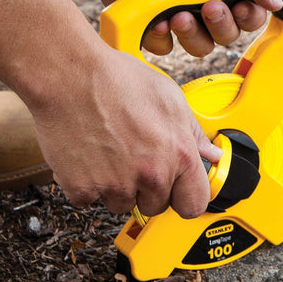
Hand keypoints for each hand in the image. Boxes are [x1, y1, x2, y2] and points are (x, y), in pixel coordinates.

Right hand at [29, 44, 221, 217]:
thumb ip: (194, 133)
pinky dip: (87, 183)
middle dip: (149, 188)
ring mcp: (115, 185)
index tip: (178, 190)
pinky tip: (90, 153)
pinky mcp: (82, 188)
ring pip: (122, 204)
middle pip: (156, 206)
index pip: (194, 204)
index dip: (186, 196)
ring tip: (111, 149)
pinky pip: (89, 199)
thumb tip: (211, 154)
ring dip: (117, 186)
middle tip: (135, 156)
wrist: (70, 75)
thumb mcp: (170, 98)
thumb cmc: (118, 79)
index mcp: (179, 155)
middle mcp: (150, 175)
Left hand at [86, 0, 282, 56]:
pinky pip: (166, 50)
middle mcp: (206, 6)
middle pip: (228, 37)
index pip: (252, 18)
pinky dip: (162, 36)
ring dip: (192, 33)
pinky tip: (155, 18)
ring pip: (200, 48)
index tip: (240, 6)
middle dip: (220, 25)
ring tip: (176, 14)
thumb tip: (277, 3)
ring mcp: (180, 19)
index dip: (249, 19)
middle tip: (206, 6)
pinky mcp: (153, 29)